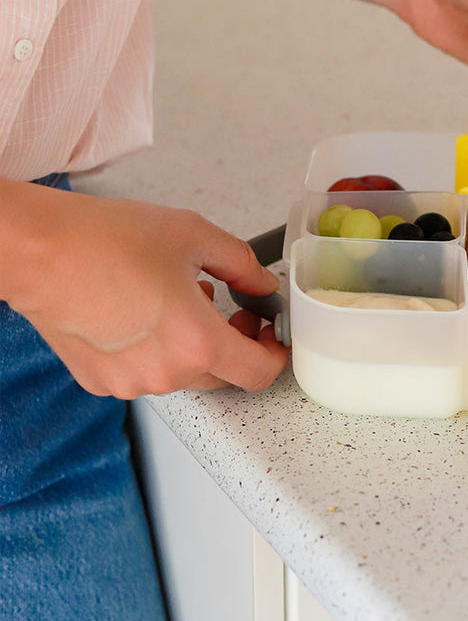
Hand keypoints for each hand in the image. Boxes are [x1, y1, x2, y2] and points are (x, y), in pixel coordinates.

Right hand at [1, 181, 288, 399]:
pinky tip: (146, 312)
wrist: (39, 252)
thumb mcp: (196, 236)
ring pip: (183, 373)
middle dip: (235, 344)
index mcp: (197, 343)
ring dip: (195, 345)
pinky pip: (145, 372)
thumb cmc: (109, 240)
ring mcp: (128, 383)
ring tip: (180, 299)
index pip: (258, 374)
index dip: (275, 355)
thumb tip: (262, 284)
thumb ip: (241, 264)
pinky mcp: (99, 381)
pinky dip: (157, 350)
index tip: (273, 337)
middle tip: (231, 308)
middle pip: (222, 375)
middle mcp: (165, 374)